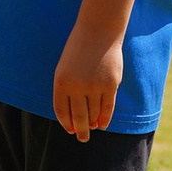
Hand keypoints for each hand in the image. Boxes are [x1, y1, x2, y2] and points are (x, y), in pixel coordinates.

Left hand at [52, 25, 121, 140]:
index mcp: (61, 82)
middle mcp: (77, 86)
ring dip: (92, 123)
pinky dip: (105, 118)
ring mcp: (94, 86)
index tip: (69, 130)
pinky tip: (103, 124)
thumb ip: (67, 90)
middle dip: (80, 130)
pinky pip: (107, 107)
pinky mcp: (110, 84)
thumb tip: (75, 115)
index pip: (62, 110)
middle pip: (78, 116)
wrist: (98, 32)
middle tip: (82, 138)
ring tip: (92, 128)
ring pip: (93, 113)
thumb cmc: (79, 50)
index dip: (66, 123)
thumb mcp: (65, 67)